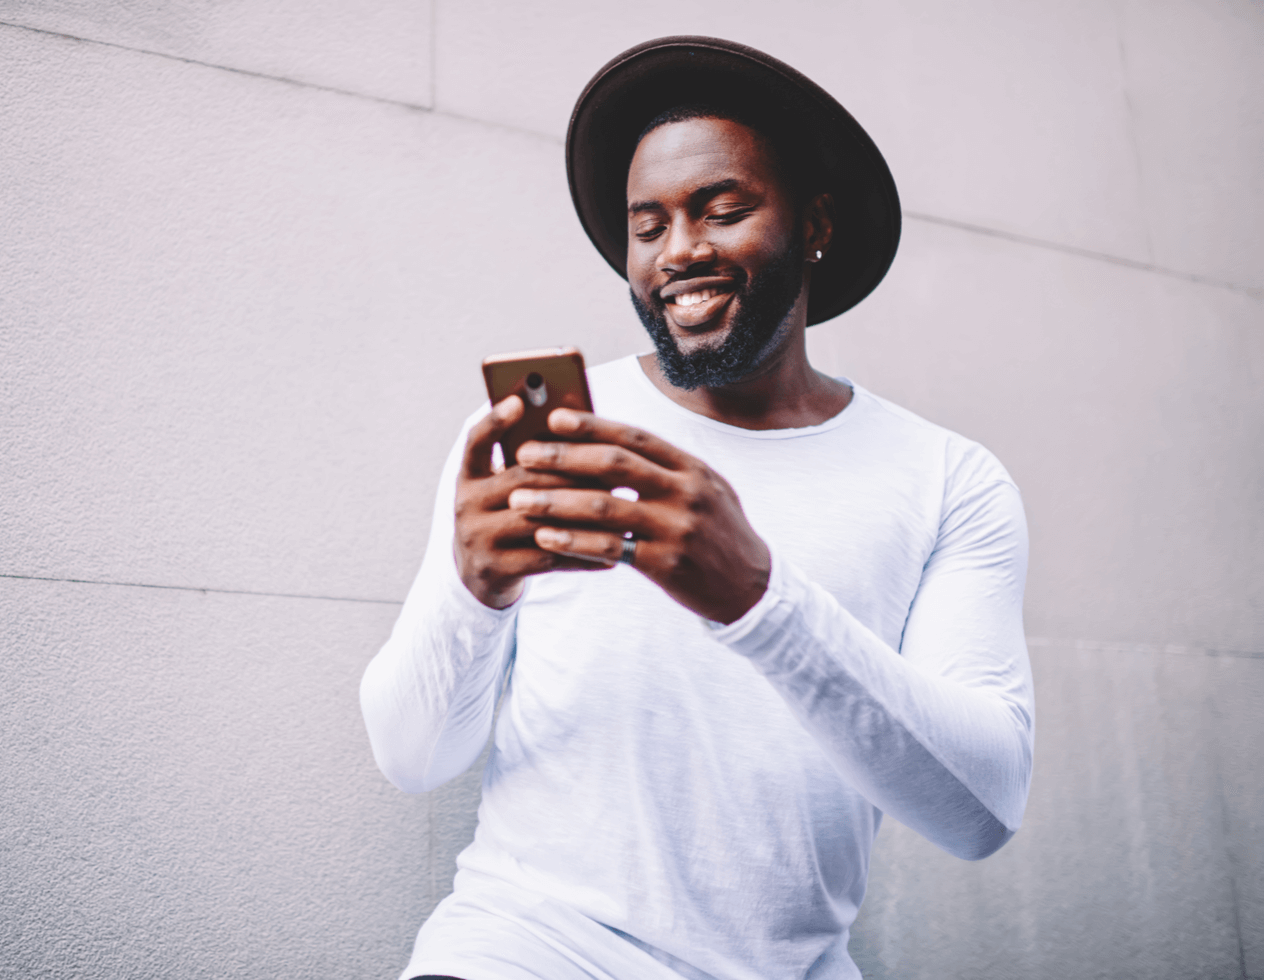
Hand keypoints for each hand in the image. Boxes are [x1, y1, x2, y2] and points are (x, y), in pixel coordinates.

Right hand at [454, 396, 614, 608]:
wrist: (479, 577)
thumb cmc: (507, 520)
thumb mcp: (504, 490)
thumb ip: (529, 466)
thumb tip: (581, 435)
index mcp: (469, 476)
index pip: (476, 441)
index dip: (495, 420)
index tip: (519, 400)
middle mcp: (466, 504)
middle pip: (521, 479)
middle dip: (570, 471)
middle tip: (613, 466)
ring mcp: (478, 537)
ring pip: (537, 519)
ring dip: (582, 513)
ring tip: (621, 506)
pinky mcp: (495, 568)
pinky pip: (547, 558)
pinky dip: (582, 554)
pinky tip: (613, 553)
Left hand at [508, 409, 770, 623]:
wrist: (752, 587)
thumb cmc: (715, 533)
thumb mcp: (704, 490)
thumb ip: (664, 468)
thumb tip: (607, 442)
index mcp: (692, 467)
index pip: (634, 436)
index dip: (591, 424)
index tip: (552, 417)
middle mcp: (686, 492)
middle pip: (614, 464)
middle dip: (563, 457)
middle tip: (523, 454)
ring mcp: (677, 528)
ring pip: (605, 507)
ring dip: (555, 501)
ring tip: (519, 498)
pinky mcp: (666, 564)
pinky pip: (610, 549)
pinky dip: (573, 541)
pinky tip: (545, 537)